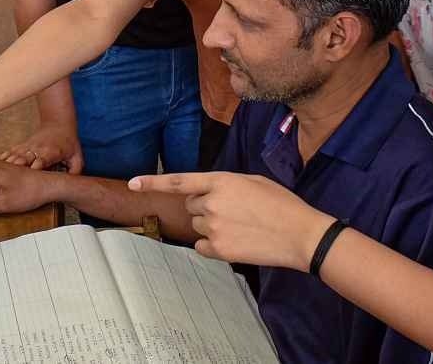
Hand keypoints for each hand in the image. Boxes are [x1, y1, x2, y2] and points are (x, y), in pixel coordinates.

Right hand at [0, 121, 83, 173]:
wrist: (58, 124)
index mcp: (52, 152)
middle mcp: (38, 149)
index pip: (44, 158)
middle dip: (18, 165)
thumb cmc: (68, 143)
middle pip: (26, 157)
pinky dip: (2, 158)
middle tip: (10, 173)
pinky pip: (10, 152)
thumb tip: (70, 184)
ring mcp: (28, 146)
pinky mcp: (22, 146)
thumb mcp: (77, 157)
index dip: (38, 164)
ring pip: (15, 155)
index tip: (33, 169)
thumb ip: (75, 171)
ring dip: (6, 163)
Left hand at [128, 171, 334, 270]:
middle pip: (190, 207)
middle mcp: (212, 203)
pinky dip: (213, 246)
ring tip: (240, 226)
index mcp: (221, 181)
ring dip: (211, 226)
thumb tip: (209, 192)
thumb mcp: (253, 181)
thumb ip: (225, 184)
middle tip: (232, 211)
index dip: (152, 183)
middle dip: (204, 207)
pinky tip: (236, 241)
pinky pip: (202, 247)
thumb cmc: (281, 204)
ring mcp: (214, 228)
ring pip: (197, 226)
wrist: (300, 234)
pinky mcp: (219, 250)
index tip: (133, 184)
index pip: (178, 182)